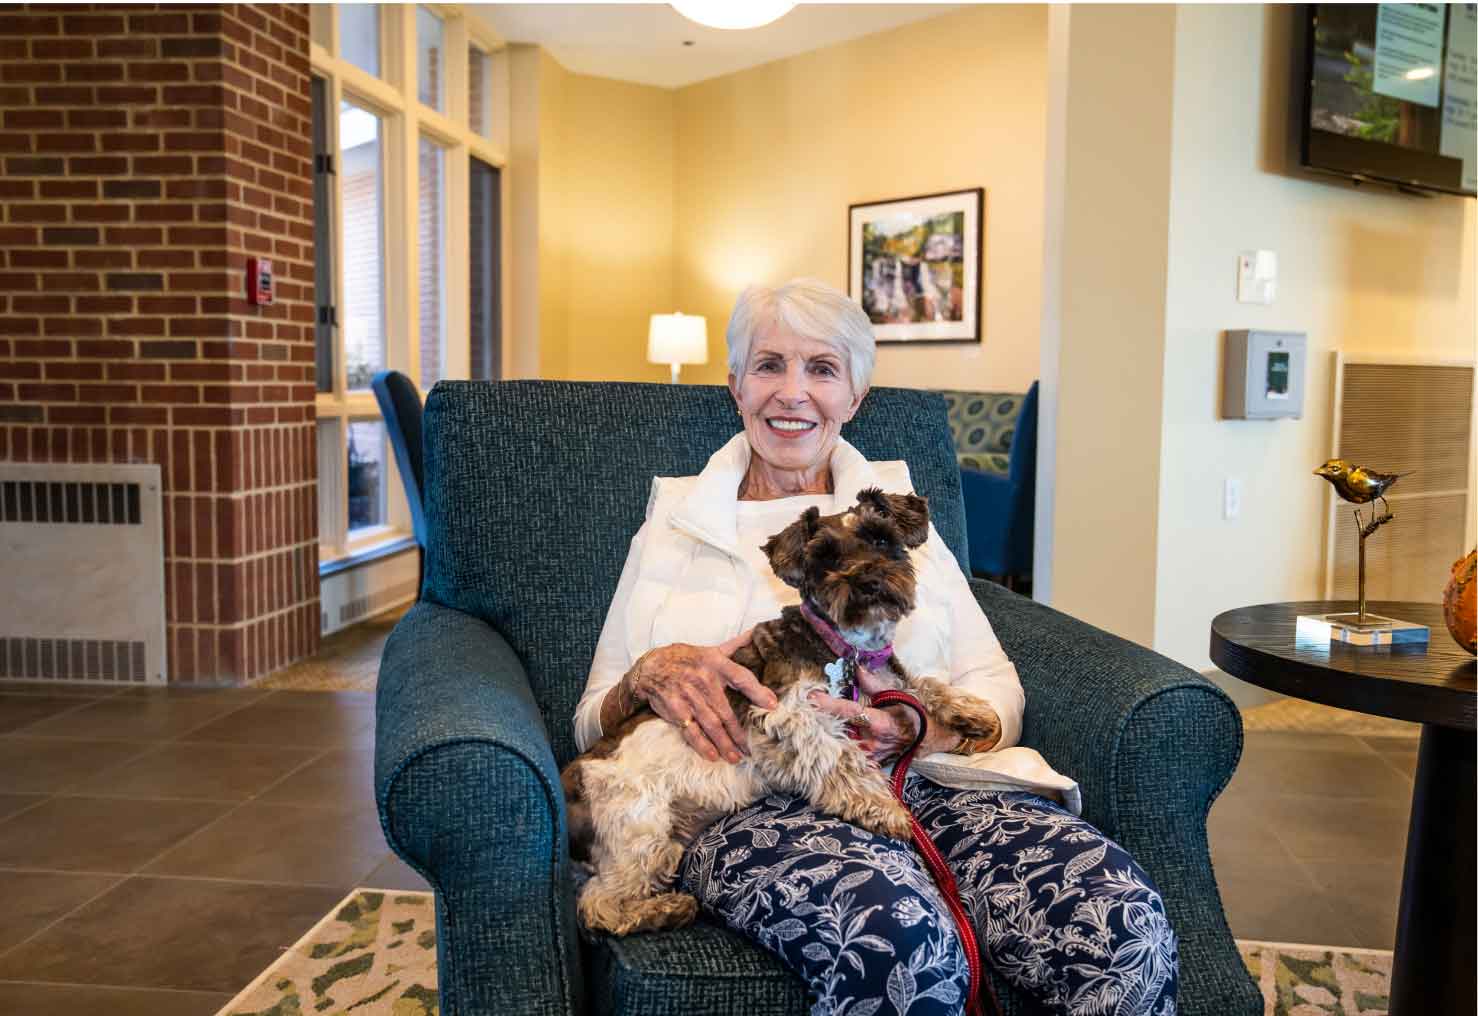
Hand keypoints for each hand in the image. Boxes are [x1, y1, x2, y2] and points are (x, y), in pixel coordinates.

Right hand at [628, 629, 777, 764]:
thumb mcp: (709, 650)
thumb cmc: (684, 659)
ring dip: (724, 743)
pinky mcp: (676, 709)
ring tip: (735, 757)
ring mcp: (689, 696)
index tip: (772, 705)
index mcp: (715, 663)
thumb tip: (756, 634)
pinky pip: (691, 730)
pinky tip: (712, 755)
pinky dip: (702, 745)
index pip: (741, 677)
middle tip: (750, 748)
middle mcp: (703, 680)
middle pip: (726, 711)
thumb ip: (734, 646)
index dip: (758, 691)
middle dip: (739, 733)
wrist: (650, 667)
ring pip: (710, 724)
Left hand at [807, 667, 962, 762]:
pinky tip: (827, 736)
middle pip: (839, 731)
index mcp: (880, 723)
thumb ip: (872, 684)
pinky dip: (837, 744)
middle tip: (806, 708)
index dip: (830, 704)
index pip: (850, 711)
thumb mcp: (894, 695)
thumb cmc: (911, 714)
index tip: (813, 696)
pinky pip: (848, 755)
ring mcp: (871, 756)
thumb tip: (856, 669)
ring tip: (814, 721)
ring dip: (827, 733)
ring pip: (841, 745)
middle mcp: (874, 742)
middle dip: (822, 720)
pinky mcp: (870, 763)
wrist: (927, 738)